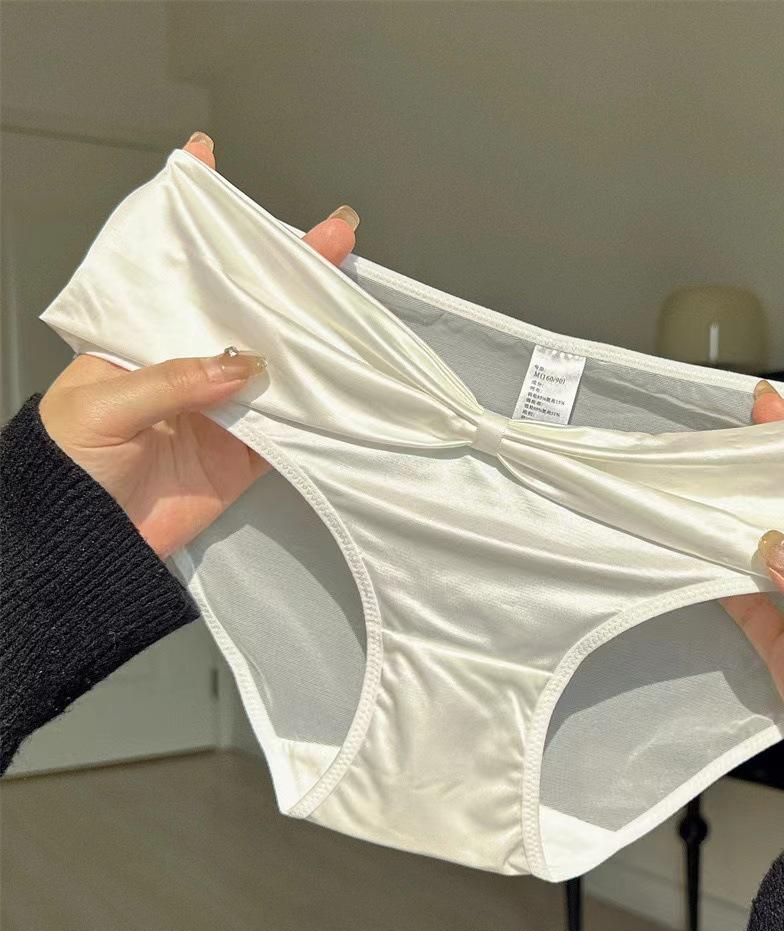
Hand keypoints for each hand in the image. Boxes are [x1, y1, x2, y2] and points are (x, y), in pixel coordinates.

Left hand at [39, 132, 360, 558]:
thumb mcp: (103, 408)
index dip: (192, 220)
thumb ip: (173, 380)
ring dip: (314, 332)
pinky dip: (320, 405)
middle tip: (329, 236)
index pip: (172, 269)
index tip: (208, 164)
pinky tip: (347, 377)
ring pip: (277, 359)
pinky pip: (293, 422)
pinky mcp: (250, 450)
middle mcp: (189, 362)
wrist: (87, 547)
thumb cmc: (66, 465)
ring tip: (351, 297)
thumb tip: (243, 365)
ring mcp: (224, 406)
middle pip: (244, 307)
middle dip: (285, 270)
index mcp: (141, 338)